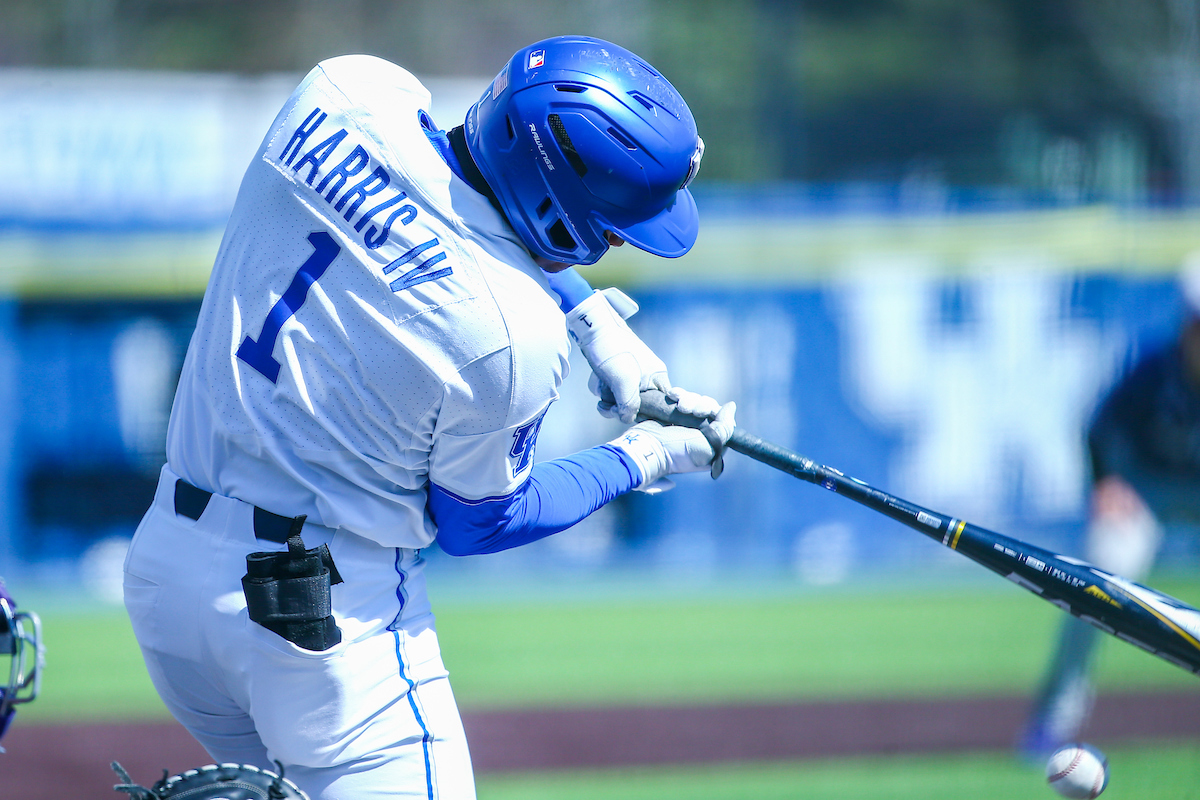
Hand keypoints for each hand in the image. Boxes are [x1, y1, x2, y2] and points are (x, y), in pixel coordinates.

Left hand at [566, 287, 667, 422]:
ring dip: (612, 403)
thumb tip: (628, 418)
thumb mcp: (623, 381)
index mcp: (658, 377)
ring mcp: (634, 375)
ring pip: (626, 400)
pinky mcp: (620, 373)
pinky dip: (607, 393)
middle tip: (609, 408)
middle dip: (623, 410)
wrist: (593, 328)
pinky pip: (617, 391)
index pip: (662, 406)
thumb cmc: (611, 350)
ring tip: (601, 399)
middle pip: (641, 406)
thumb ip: (630, 403)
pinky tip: (599, 389)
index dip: (647, 415)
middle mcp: (649, 377)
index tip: (631, 416)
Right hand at [609, 401, 735, 491]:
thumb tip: (731, 406)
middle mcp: (699, 433)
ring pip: (695, 400)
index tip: (704, 412)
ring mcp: (684, 423)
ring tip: (678, 405)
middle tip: (687, 410)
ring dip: (688, 399)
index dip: (714, 411)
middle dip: (699, 404)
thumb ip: (724, 428)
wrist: (644, 448)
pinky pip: (682, 398)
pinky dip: (679, 394)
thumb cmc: (676, 452)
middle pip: (708, 407)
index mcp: (710, 444)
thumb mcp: (707, 446)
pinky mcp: (671, 414)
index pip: (721, 420)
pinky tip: (672, 396)